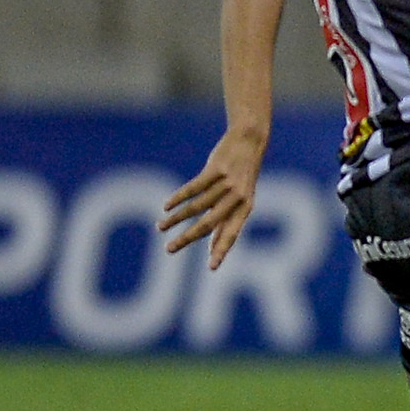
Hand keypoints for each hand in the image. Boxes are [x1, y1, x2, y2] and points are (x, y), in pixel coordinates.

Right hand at [159, 128, 266, 269]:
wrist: (249, 142)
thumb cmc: (242, 177)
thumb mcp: (240, 199)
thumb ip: (227, 222)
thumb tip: (214, 248)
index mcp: (245, 209)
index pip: (232, 234)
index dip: (221, 251)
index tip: (211, 268)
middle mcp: (237, 198)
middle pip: (209, 223)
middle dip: (187, 238)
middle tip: (168, 250)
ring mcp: (227, 183)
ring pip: (197, 206)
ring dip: (176, 218)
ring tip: (160, 227)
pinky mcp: (216, 169)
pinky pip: (193, 187)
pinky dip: (178, 198)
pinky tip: (165, 206)